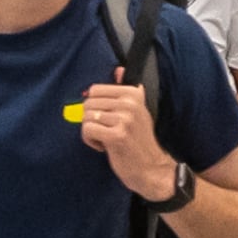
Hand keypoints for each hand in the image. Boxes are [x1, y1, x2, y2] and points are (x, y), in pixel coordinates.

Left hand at [80, 72, 177, 196]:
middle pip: (88, 103)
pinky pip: (87, 130)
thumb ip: (126, 90)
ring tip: (106, 139)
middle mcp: (130, 103)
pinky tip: (104, 147)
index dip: (95, 106)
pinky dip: (90, 141)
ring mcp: (124, 119)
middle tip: (106, 131)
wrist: (151, 168)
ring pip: (86, 117)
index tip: (108, 119)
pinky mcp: (116, 135)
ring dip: (91, 132)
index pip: (95, 89)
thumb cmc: (139, 141)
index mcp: (133, 93)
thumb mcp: (137, 111)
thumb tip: (119, 69)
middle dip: (91, 120)